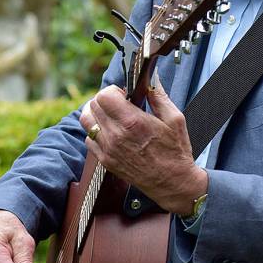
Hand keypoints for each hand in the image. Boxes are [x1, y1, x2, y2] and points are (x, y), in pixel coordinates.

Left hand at [79, 81, 206, 215]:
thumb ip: (159, 97)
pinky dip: (95, 131)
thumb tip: (150, 79)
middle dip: (105, 99)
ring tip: (110, 114)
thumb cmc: (176, 152)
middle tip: (119, 103)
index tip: (124, 94)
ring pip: (86, 120)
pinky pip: (89, 139)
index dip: (113, 90)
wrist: (173, 183)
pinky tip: (109, 131)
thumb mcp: (175, 119)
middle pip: (94, 104)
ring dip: (95, 113)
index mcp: (133, 122)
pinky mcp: (105, 161)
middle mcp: (116, 135)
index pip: (105, 95)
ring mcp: (108, 149)